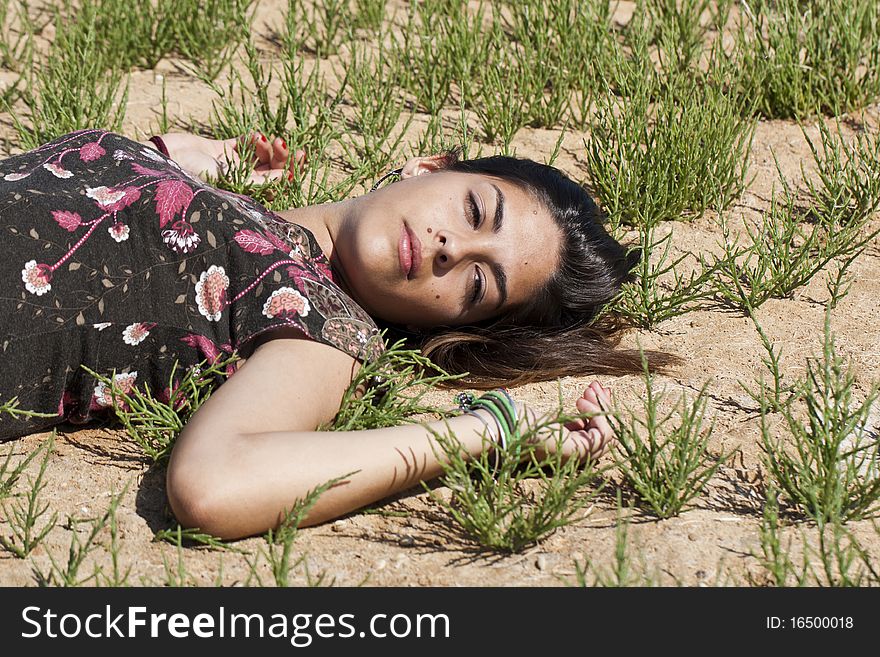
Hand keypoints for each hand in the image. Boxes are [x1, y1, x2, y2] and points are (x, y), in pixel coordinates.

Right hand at [151, 132, 306, 184]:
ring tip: (265, 139)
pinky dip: (253, 138)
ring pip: (262, 155)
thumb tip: (288, 176)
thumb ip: (260, 181)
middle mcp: (241, 183)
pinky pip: (245, 143)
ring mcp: (232, 165)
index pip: (277, 186)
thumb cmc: (193, 178)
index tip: (298, 159)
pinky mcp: (220, 150)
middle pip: (272, 169)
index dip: (290, 173)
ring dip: (268, 146)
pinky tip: (253, 135)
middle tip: (283, 144)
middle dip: (282, 157)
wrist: (162, 161)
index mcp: (246, 196)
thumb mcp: (231, 181)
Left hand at [517, 381, 614, 462]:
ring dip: (601, 408)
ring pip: (608, 435)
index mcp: (567, 447)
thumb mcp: (550, 416)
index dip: (598, 409)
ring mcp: (578, 456)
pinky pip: (604, 435)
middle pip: (605, 434)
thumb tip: (586, 401)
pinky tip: (581, 403)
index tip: (593, 389)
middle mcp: (575, 455)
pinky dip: (598, 415)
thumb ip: (568, 417)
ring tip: (585, 393)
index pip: (595, 432)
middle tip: (596, 386)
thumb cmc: (519, 421)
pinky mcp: (578, 452)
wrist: (505, 427)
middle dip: (603, 406)